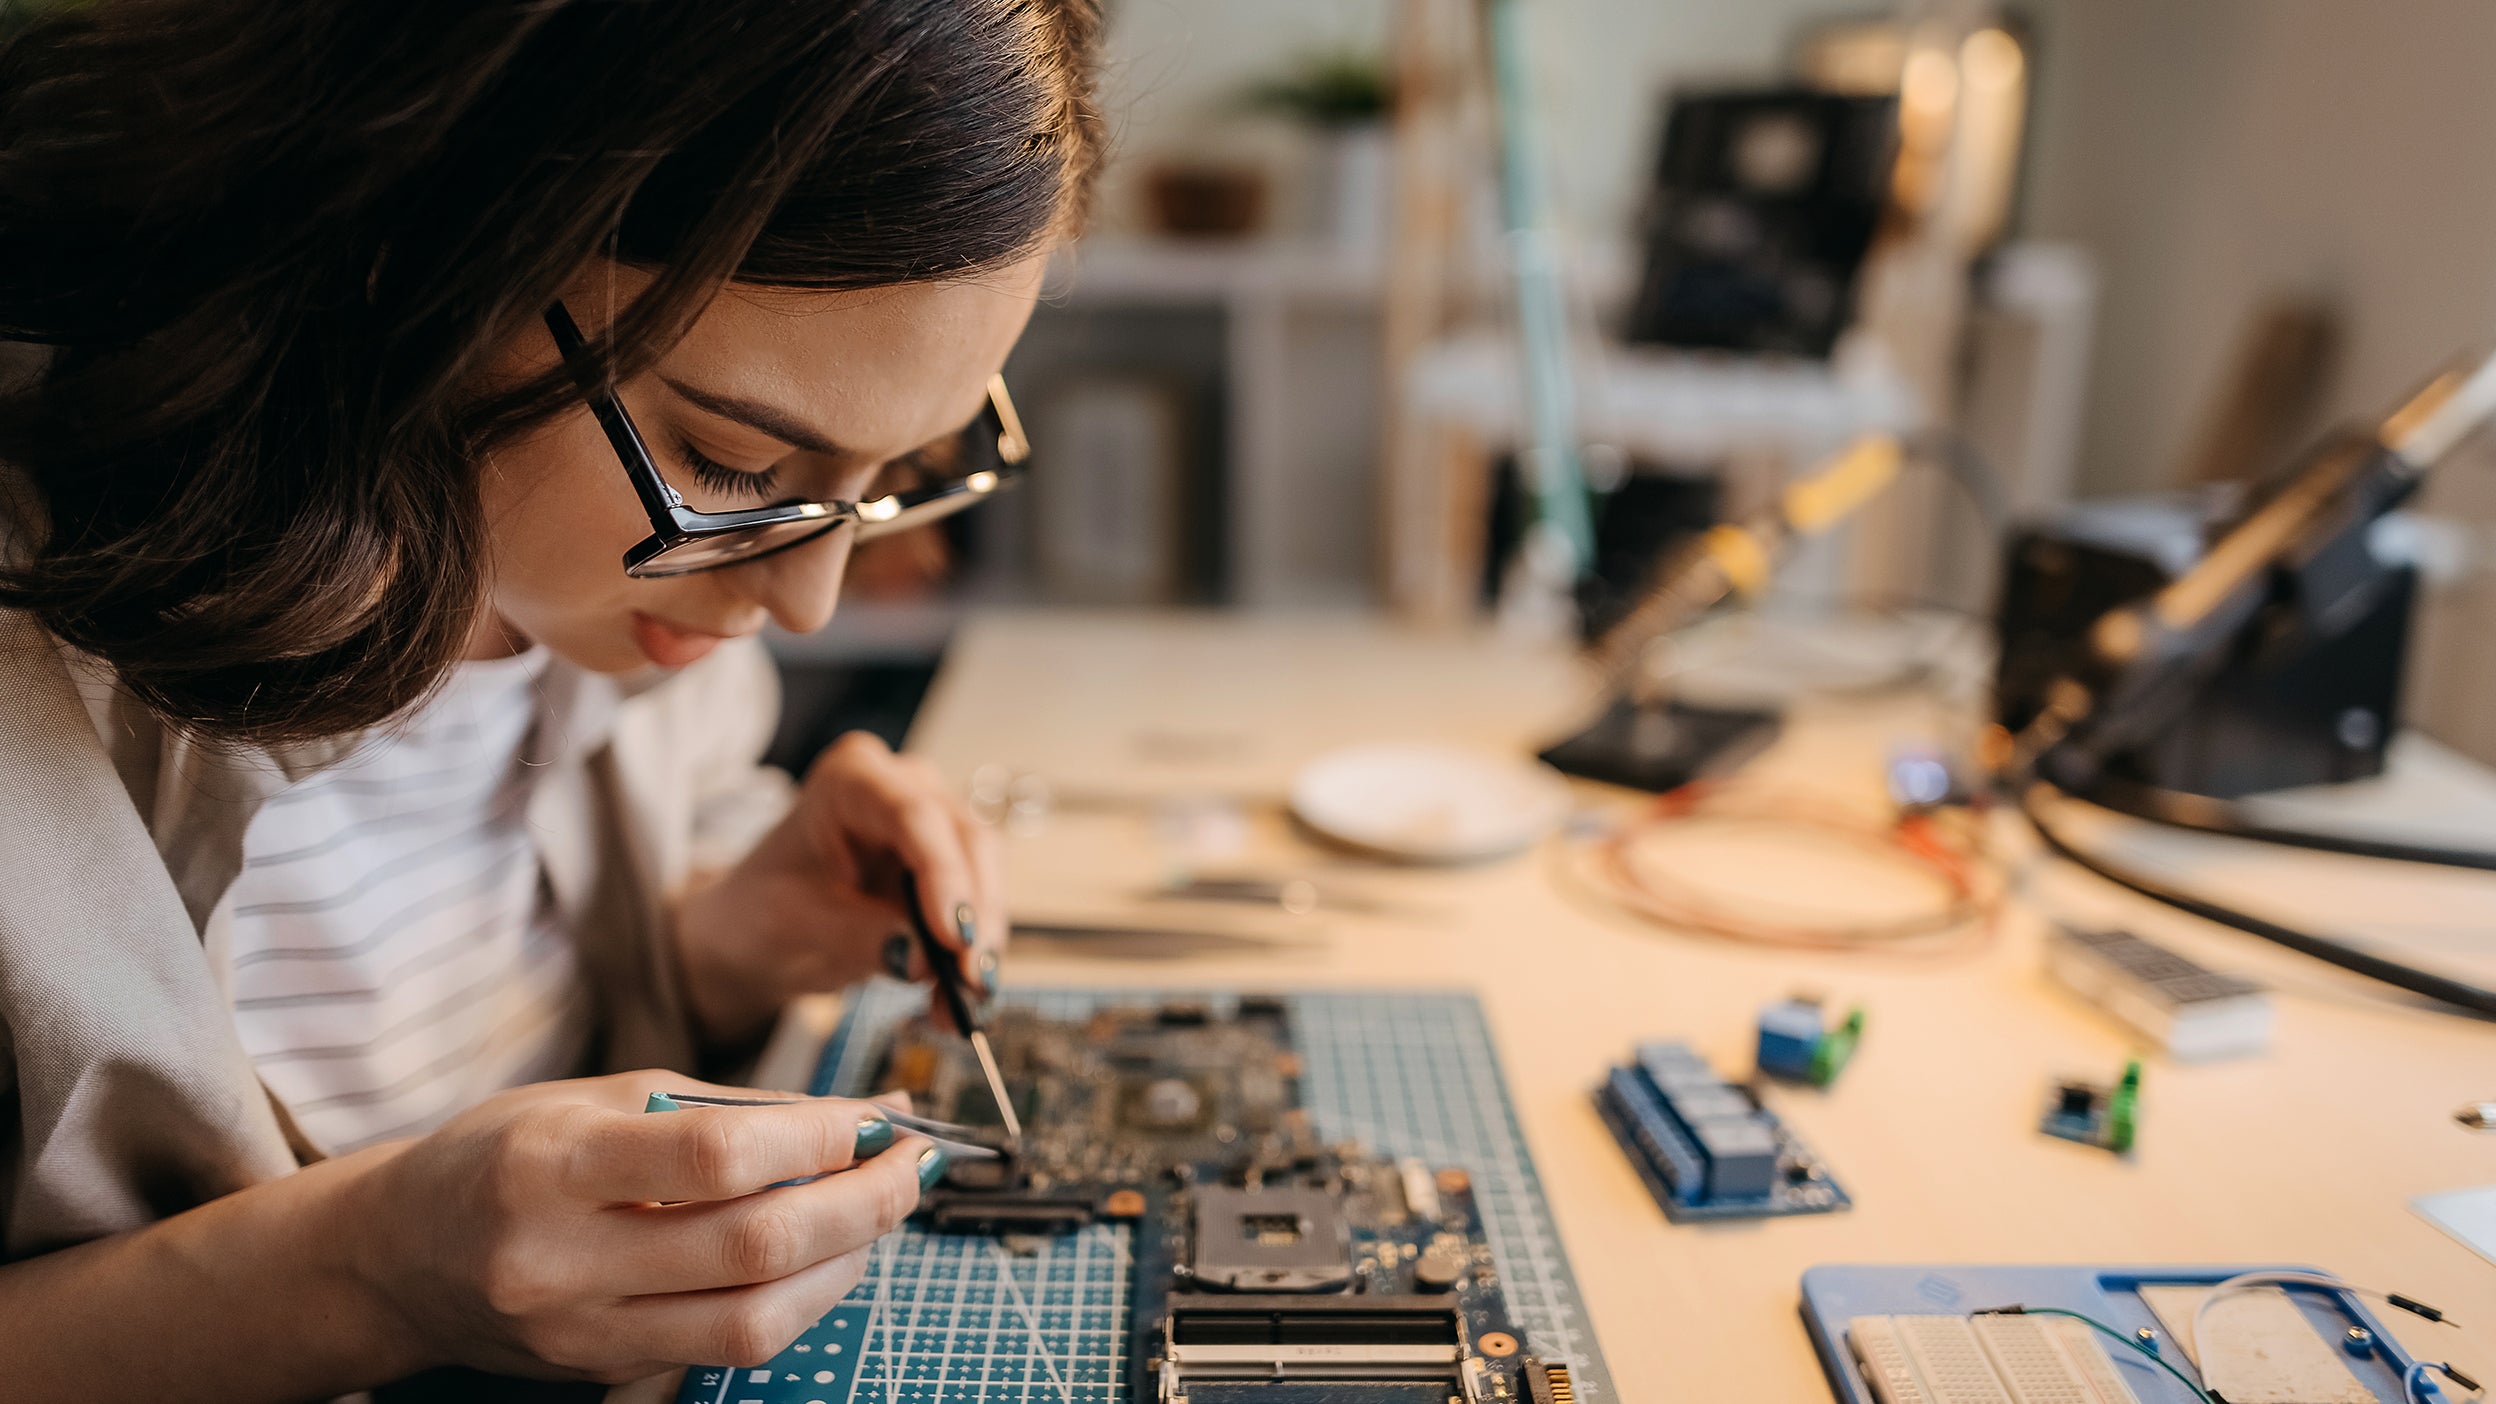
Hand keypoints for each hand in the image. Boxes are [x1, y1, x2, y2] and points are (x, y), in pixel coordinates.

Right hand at [344, 1071, 936, 1380]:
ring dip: (845, 1263)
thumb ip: (727, 1108)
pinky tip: (824, 1258)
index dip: (818, 1140)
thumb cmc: (505, 1153)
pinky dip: (798, 1302)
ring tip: (876, 1213)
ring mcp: (581, 1330)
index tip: (876, 1121)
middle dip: (860, 1205)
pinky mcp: (602, 1371)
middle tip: (911, 1168)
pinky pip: (728, 1348)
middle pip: (753, 1247)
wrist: (398, 1255)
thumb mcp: (599, 1097)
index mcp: (554, 1164)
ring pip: (754, 1319)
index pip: (717, 1156)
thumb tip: (860, 1118)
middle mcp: (562, 1259)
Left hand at [676, 731, 1005, 1044]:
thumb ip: (863, 936)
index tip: (955, 938)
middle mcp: (906, 788)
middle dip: (976, 914)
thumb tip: (927, 958)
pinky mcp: (950, 866)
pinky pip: (979, 907)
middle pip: (966, 840)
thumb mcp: (799, 925)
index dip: (944, 875)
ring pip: (985, 875)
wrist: (761, 930)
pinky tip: (956, 1000)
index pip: (914, 816)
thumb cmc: (765, 910)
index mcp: (851, 778)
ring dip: (981, 943)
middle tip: (972, 980)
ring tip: (960, 1005)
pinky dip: (972, 955)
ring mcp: (934, 824)